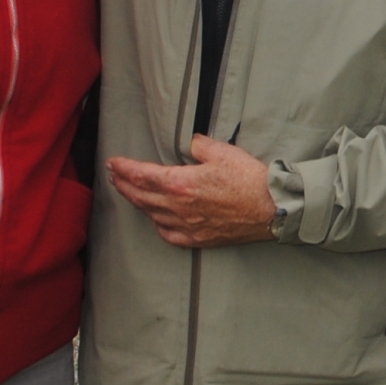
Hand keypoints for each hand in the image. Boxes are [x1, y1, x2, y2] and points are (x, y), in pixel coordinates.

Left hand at [108, 136, 279, 248]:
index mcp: (181, 183)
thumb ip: (199, 146)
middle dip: (123, 185)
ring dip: (137, 202)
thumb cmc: (250, 179)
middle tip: (114, 176)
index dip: (125, 169)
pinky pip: (169, 235)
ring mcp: (188, 226)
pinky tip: (156, 220)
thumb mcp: (223, 151)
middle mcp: (179, 207)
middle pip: (141, 196)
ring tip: (130, 193)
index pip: (142, 175)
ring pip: (152, 215)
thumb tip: (191, 145)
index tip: (113, 163)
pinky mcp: (199, 239)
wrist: (271, 208)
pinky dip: (158, 225)